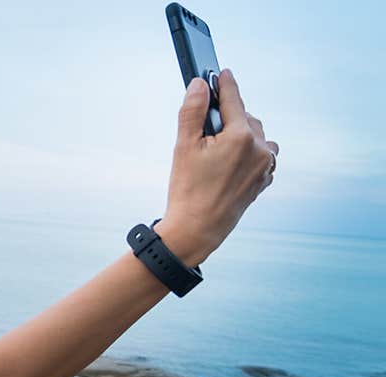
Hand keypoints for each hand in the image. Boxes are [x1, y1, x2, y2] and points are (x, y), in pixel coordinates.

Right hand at [156, 69, 278, 266]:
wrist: (197, 230)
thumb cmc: (188, 192)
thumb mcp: (183, 147)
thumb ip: (193, 111)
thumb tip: (199, 85)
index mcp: (241, 136)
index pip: (234, 99)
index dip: (225, 84)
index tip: (222, 73)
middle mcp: (260, 148)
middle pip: (245, 118)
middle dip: (227, 119)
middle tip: (205, 135)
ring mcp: (266, 166)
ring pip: (256, 136)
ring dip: (240, 136)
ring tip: (217, 153)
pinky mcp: (264, 180)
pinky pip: (261, 156)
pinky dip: (246, 154)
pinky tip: (227, 167)